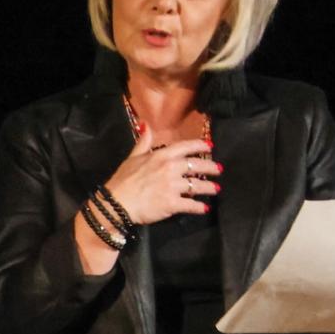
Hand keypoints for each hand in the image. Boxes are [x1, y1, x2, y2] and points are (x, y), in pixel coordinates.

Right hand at [100, 126, 220, 226]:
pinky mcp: (172, 204)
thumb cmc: (122, 180)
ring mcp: (172, 186)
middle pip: (198, 165)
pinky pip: (190, 205)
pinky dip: (198, 207)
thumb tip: (146, 125)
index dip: (200, 145)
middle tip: (218, 170)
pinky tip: (204, 208)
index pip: (186, 146)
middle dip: (211, 167)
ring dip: (209, 188)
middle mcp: (170, 168)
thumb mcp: (132, 157)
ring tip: (215, 189)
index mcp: (161, 155)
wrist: (116, 204)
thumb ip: (144, 142)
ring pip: (197, 185)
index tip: (210, 146)